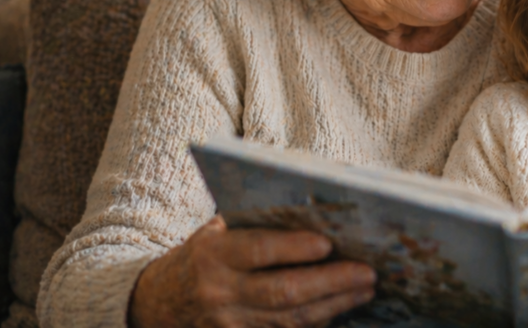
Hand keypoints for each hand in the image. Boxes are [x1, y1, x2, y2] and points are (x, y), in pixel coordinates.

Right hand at [128, 216, 375, 327]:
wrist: (161, 302)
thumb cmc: (205, 255)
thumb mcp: (219, 231)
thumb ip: (257, 224)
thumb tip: (316, 212)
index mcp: (214, 254)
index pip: (258, 251)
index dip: (294, 248)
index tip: (328, 242)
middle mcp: (220, 293)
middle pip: (282, 292)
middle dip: (330, 282)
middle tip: (367, 271)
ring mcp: (230, 325)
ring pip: (289, 320)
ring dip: (334, 305)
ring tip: (365, 288)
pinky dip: (317, 322)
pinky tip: (342, 306)